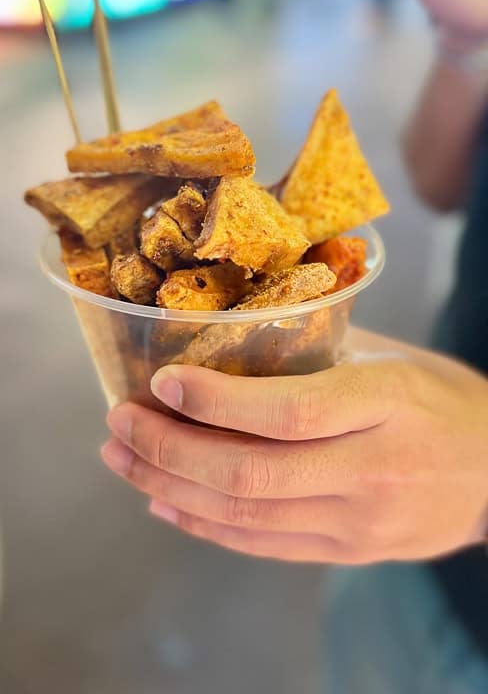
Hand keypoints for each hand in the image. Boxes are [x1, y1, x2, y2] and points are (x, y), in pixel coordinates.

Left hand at [102, 329, 487, 563]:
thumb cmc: (442, 399)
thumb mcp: (394, 358)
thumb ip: (320, 354)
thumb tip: (229, 340)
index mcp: (390, 403)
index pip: (291, 411)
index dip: (217, 402)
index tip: (162, 383)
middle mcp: (375, 470)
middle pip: (253, 473)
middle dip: (169, 451)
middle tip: (118, 425)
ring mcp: (361, 523)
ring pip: (247, 516)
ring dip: (171, 489)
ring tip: (123, 461)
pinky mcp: (350, 552)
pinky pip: (264, 545)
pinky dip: (206, 525)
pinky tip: (165, 503)